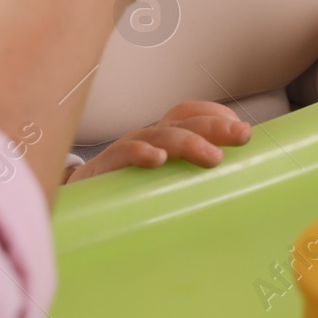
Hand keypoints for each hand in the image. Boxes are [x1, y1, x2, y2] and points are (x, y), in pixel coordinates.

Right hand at [63, 101, 251, 183]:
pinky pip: (124, 153)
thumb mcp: (160, 182)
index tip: (241, 130)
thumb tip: (233, 196)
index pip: (188, 113)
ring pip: (160, 135)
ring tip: (213, 157)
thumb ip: (188, 182)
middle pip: (183, 122)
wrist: (75, 204)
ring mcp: (127, 149)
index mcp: (162, 138)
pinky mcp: (106, 167)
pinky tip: (157, 160)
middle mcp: (147, 138)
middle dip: (215, 126)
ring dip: (189, 143)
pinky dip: (142, 153)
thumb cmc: (126, 192)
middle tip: (242, 136)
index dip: (214, 115)